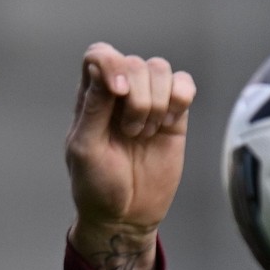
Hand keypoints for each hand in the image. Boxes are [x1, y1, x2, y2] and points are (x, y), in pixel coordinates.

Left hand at [65, 43, 195, 269]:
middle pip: (134, 62)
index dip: (112, 63)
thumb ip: (93, 106)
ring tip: (146, 134)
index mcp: (91, 97)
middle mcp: (119, 92)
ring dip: (157, 102)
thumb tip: (100, 64)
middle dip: (137, 98)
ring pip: (161, 68)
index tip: (119, 92)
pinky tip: (169, 122)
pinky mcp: (174, 114)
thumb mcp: (85, 148)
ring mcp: (148, 101)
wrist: (126, 215)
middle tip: (130, 133)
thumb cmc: (96, 185)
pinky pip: (184, 83)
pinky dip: (180, 97)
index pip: (100, 55)